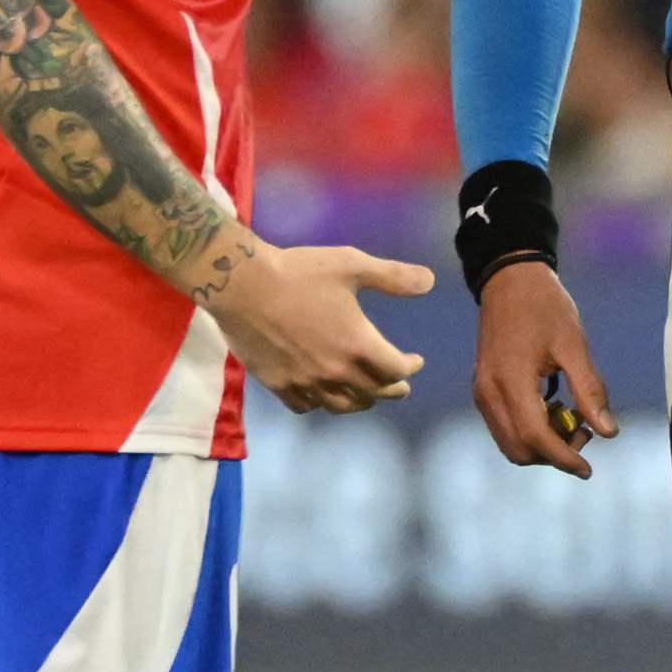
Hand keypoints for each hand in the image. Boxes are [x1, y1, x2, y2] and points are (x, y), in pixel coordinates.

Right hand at [203, 238, 431, 414]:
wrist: (241, 284)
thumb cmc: (299, 272)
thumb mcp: (352, 264)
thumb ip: (393, 276)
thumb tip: (429, 281)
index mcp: (358, 344)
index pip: (396, 371)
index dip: (410, 368)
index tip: (415, 362)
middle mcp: (335, 371)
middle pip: (374, 393)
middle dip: (392, 390)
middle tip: (399, 386)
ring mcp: (305, 381)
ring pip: (342, 405)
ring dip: (361, 402)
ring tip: (367, 396)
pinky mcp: (278, 384)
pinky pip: (305, 406)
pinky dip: (320, 404)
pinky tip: (322, 396)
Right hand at [472, 260, 614, 475]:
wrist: (510, 280)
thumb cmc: (546, 307)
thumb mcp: (575, 346)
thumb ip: (590, 390)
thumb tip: (608, 432)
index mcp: (510, 381)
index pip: (536, 438)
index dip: (564, 459)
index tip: (588, 469)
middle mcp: (488, 393)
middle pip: (519, 450)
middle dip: (553, 453)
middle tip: (584, 432)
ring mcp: (482, 392)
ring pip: (509, 443)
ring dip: (541, 444)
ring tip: (570, 417)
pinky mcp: (483, 389)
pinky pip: (504, 427)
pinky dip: (530, 430)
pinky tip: (553, 407)